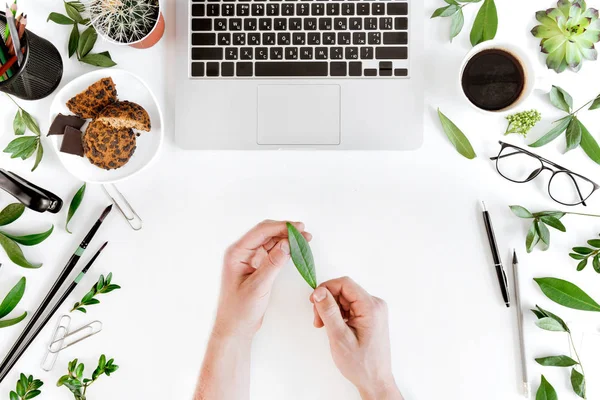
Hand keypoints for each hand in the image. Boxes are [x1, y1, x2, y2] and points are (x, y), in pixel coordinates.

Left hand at [213, 220, 311, 339]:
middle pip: (266, 233)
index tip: (298, 228)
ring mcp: (249, 259)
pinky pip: (272, 252)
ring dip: (287, 239)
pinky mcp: (256, 266)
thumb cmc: (239, 311)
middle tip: (304, 233)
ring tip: (304, 239)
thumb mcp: (258, 287)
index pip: (261, 231)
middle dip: (285, 231)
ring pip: (270, 241)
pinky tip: (295, 250)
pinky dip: (284, 249)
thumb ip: (273, 264)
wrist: (234, 329)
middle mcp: (242, 252)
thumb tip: (287, 244)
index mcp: (236, 253)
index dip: (281, 227)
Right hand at [310, 277, 402, 399]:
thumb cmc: (361, 364)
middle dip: (327, 302)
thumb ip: (329, 312)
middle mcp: (375, 305)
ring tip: (325, 327)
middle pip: (344, 291)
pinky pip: (350, 307)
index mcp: (371, 307)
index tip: (313, 301)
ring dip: (331, 309)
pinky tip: (334, 328)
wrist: (375, 381)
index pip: (345, 284)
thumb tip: (319, 292)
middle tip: (318, 321)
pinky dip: (338, 315)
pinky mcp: (370, 317)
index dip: (326, 288)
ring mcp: (373, 311)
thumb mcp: (340, 337)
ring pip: (345, 299)